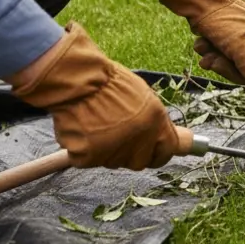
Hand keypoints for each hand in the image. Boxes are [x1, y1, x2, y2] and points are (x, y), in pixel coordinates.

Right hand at [9, 23, 180, 169]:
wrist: (77, 81)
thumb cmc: (109, 82)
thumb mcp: (143, 96)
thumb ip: (152, 120)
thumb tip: (159, 135)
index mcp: (156, 122)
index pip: (167, 152)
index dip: (159, 154)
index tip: (153, 153)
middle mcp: (139, 140)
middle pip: (139, 162)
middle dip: (131, 154)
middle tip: (118, 139)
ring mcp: (113, 151)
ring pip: (112, 161)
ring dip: (106, 150)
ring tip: (95, 126)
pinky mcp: (88, 157)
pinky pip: (87, 160)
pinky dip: (83, 150)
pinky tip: (80, 130)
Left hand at [157, 0, 244, 103]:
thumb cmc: (220, 17)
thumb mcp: (237, 45)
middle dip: (231, 70)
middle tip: (215, 63)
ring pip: (236, 63)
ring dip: (218, 60)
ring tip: (205, 49)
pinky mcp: (231, 35)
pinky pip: (225, 54)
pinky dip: (212, 52)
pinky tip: (203, 43)